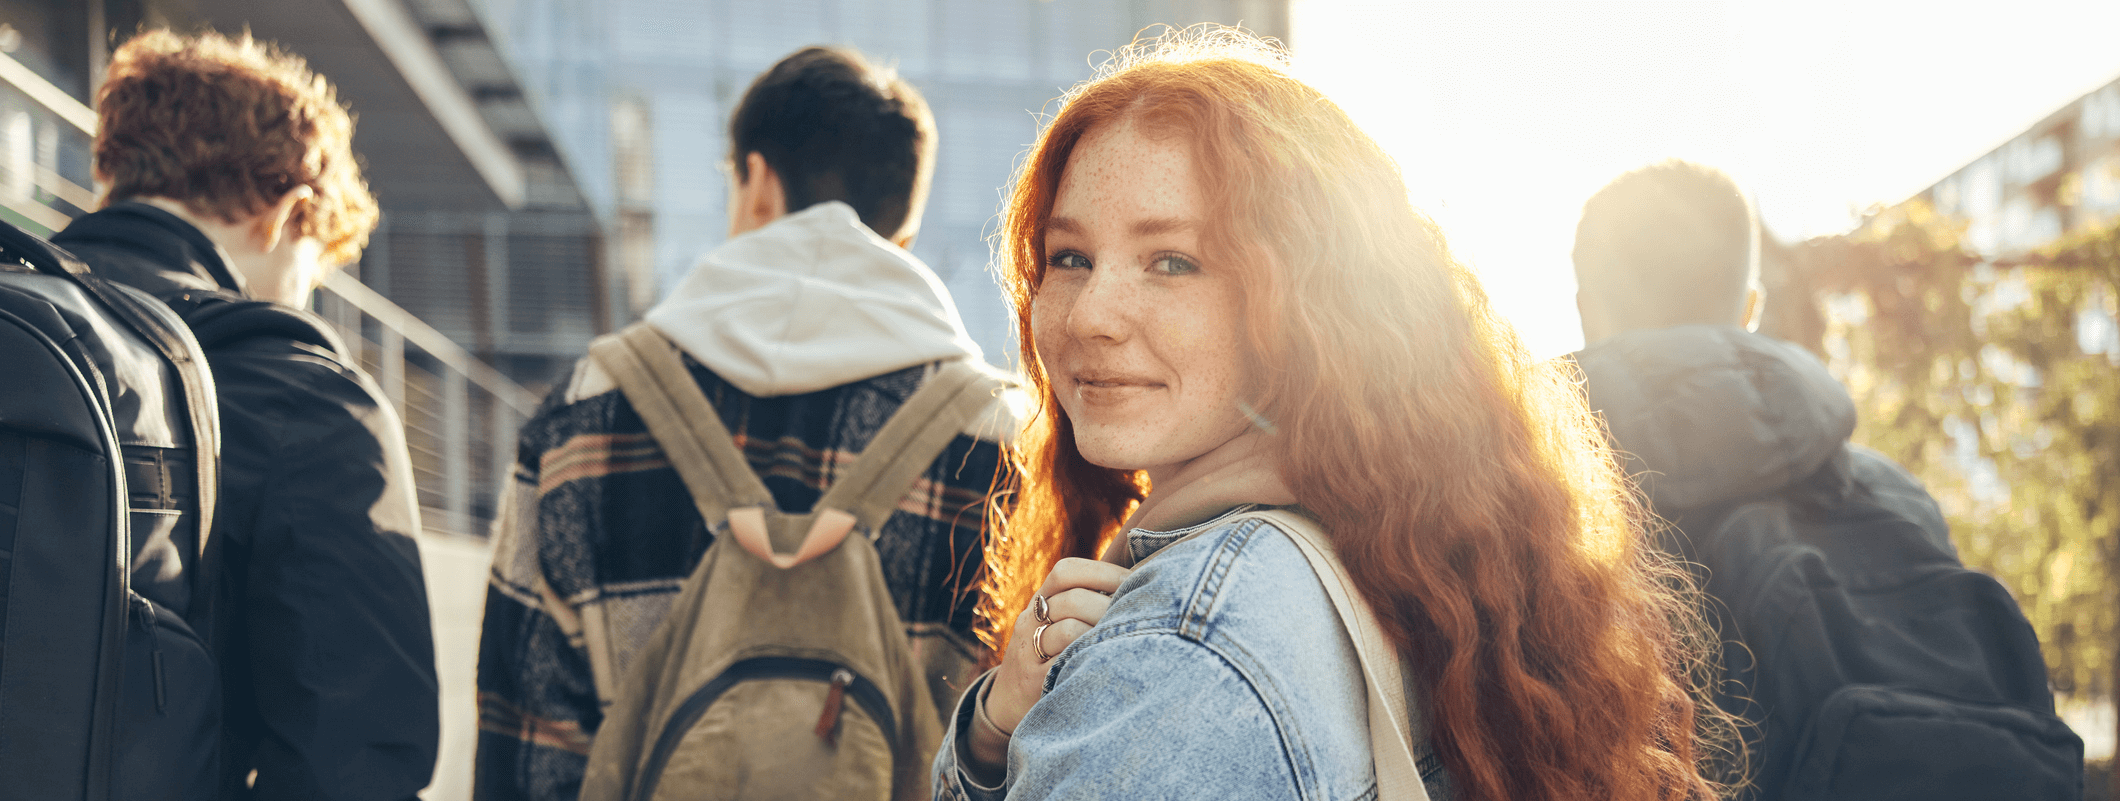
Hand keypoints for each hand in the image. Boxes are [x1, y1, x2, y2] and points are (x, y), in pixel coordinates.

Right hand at [969, 558, 1128, 757]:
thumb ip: (1086, 604)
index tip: (1136, 581)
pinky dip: (1090, 660)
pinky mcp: (1034, 682)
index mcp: (1040, 602)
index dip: (1104, 572)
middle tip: (1139, 616)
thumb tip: (1141, 584)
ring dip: (1103, 634)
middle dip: (1111, 606)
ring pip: (1070, 630)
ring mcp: (1029, 651)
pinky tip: (1109, 662)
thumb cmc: (1048, 657)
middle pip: (1073, 599)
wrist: (1007, 701)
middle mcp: (1030, 621)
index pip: (1066, 572)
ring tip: (1126, 640)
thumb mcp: (1055, 624)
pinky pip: (1065, 665)